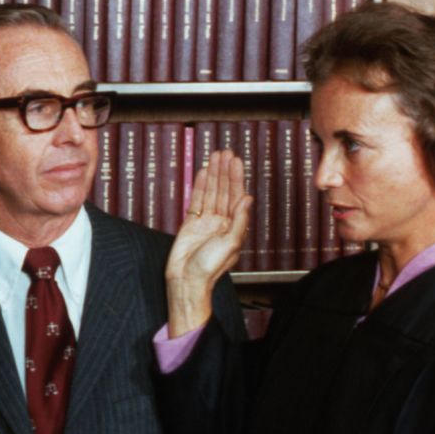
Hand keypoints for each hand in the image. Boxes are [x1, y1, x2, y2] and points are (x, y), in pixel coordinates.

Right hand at [165, 151, 251, 336]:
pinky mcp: (190, 225)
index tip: (235, 161)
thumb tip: (247, 198)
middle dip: (224, 172)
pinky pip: (196, 201)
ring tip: (214, 156)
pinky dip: (199, 187)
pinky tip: (202, 173)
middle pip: (224, 191)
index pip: (236, 197)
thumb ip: (239, 219)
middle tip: (225, 152)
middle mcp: (221, 223)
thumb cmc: (210, 268)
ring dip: (213, 175)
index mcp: (234, 227)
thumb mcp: (231, 243)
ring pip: (210, 193)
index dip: (236, 178)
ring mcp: (205, 223)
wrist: (186, 281)